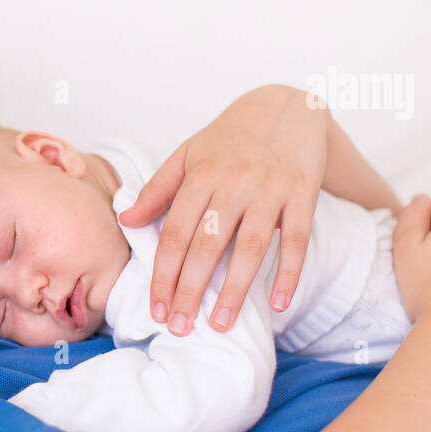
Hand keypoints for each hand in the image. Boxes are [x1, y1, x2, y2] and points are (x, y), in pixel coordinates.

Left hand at [117, 84, 327, 335]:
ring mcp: (271, 189)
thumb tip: (126, 221)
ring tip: (219, 324)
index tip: (154, 307)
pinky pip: (298, 240)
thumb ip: (158, 190)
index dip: (163, 273)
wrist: (287, 105)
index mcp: (200, 175)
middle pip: (207, 245)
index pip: (175, 233)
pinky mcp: (304, 193)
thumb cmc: (229, 139)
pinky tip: (277, 304)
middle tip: (178, 327)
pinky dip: (289, 273)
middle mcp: (234, 183)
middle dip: (190, 290)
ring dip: (234, 290)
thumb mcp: (188, 154)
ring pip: (250, 247)